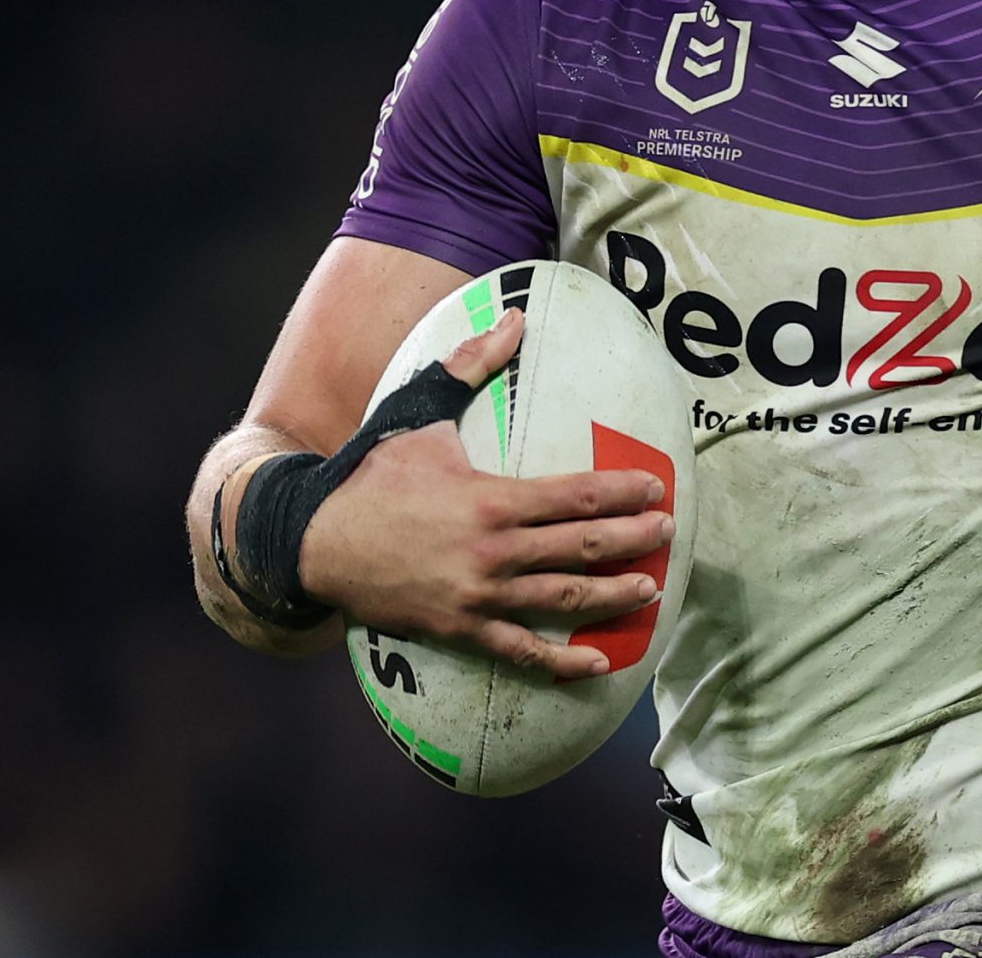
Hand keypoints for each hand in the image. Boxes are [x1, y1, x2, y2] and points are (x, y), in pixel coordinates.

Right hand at [294, 309, 674, 679]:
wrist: (314, 540)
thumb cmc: (371, 474)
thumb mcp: (419, 411)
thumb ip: (470, 365)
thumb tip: (513, 317)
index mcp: (489, 497)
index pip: (574, 496)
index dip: (621, 492)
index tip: (655, 487)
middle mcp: (492, 550)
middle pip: (581, 548)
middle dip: (632, 541)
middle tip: (668, 534)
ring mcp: (479, 595)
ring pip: (562, 599)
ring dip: (612, 597)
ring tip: (650, 590)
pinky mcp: (461, 629)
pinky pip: (521, 651)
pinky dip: (562, 663)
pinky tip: (598, 665)